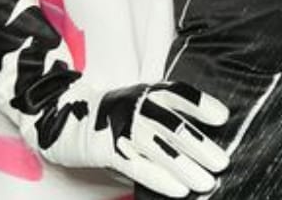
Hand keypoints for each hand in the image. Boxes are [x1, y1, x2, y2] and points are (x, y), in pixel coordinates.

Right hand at [33, 75, 229, 195]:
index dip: (201, 105)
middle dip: (201, 145)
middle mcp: (136, 106)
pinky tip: (180, 190)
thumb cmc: (106, 113)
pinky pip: (139, 166)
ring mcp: (121, 127)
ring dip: (187, 167)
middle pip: (174, 126)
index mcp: (146, 92)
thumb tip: (192, 141)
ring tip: (207, 181)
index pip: (179, 95)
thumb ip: (159, 118)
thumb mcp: (135, 105)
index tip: (223, 117)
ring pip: (160, 148)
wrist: (59, 113)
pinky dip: (161, 179)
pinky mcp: (107, 149)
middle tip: (223, 161)